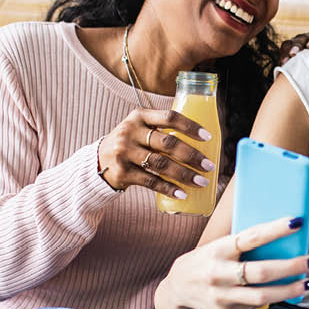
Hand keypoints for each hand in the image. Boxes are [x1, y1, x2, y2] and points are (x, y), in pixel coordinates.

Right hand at [96, 109, 214, 196]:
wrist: (98, 160)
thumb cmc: (132, 142)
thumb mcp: (141, 128)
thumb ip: (163, 130)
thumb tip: (202, 143)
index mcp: (139, 116)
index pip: (169, 117)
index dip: (190, 126)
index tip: (208, 137)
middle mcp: (130, 131)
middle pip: (168, 143)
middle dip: (192, 155)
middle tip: (209, 166)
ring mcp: (124, 152)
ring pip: (161, 164)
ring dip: (184, 174)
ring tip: (201, 181)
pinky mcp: (121, 172)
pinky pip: (150, 181)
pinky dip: (168, 188)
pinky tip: (182, 193)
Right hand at [155, 216, 308, 308]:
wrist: (176, 290)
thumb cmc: (207, 259)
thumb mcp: (218, 246)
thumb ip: (242, 244)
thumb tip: (281, 236)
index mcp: (218, 249)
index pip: (251, 237)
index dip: (275, 229)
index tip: (297, 221)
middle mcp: (218, 273)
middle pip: (261, 271)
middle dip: (292, 266)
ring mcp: (221, 296)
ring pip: (262, 296)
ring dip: (290, 289)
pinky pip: (255, 305)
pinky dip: (275, 298)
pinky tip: (289, 292)